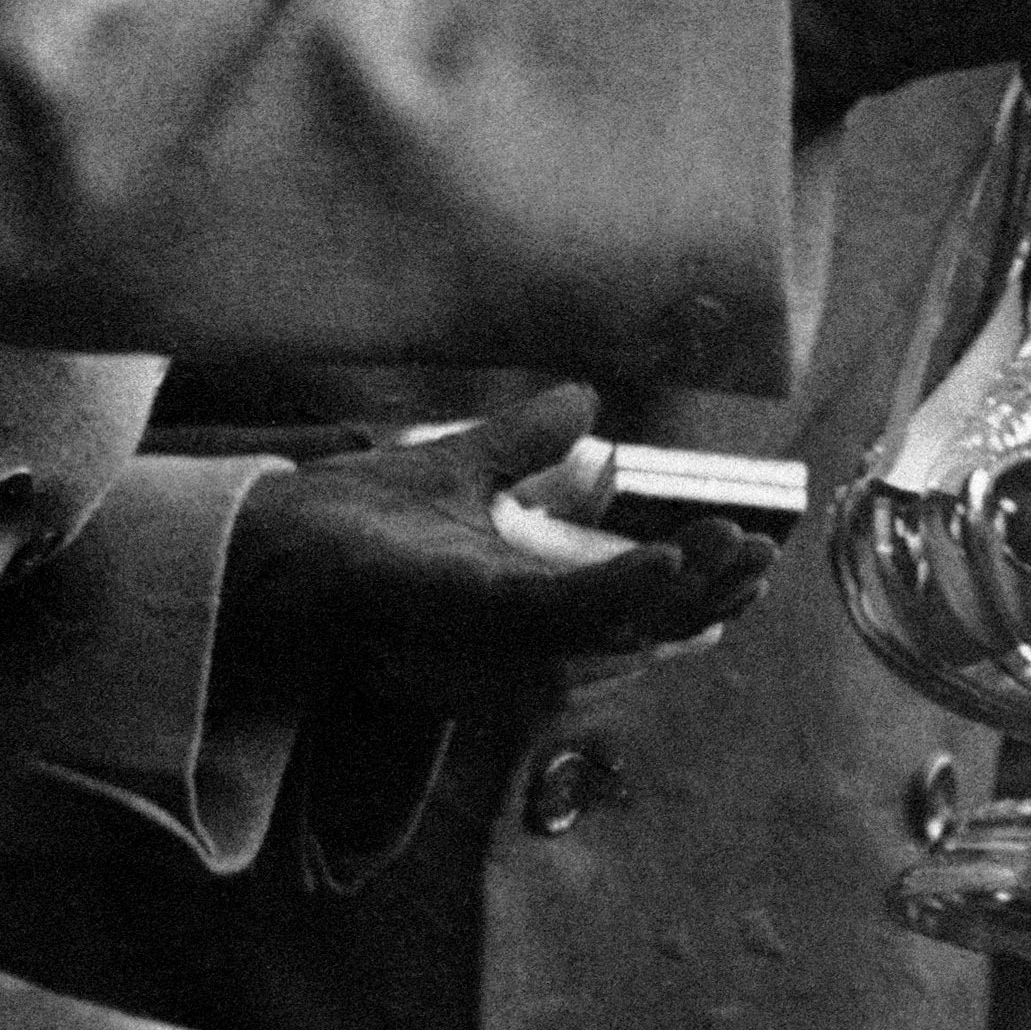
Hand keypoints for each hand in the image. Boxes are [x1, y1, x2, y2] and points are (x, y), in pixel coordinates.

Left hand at [212, 385, 774, 715]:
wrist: (266, 536)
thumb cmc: (345, 521)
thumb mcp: (459, 462)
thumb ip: (524, 441)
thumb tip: (587, 399)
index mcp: (523, 596)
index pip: (628, 603)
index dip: (694, 584)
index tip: (751, 550)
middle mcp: (518, 629)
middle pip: (639, 628)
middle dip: (709, 596)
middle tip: (764, 559)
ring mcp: (496, 630)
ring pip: (617, 627)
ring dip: (684, 592)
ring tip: (739, 549)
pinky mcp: (470, 615)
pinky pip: (562, 614)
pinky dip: (621, 593)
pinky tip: (669, 561)